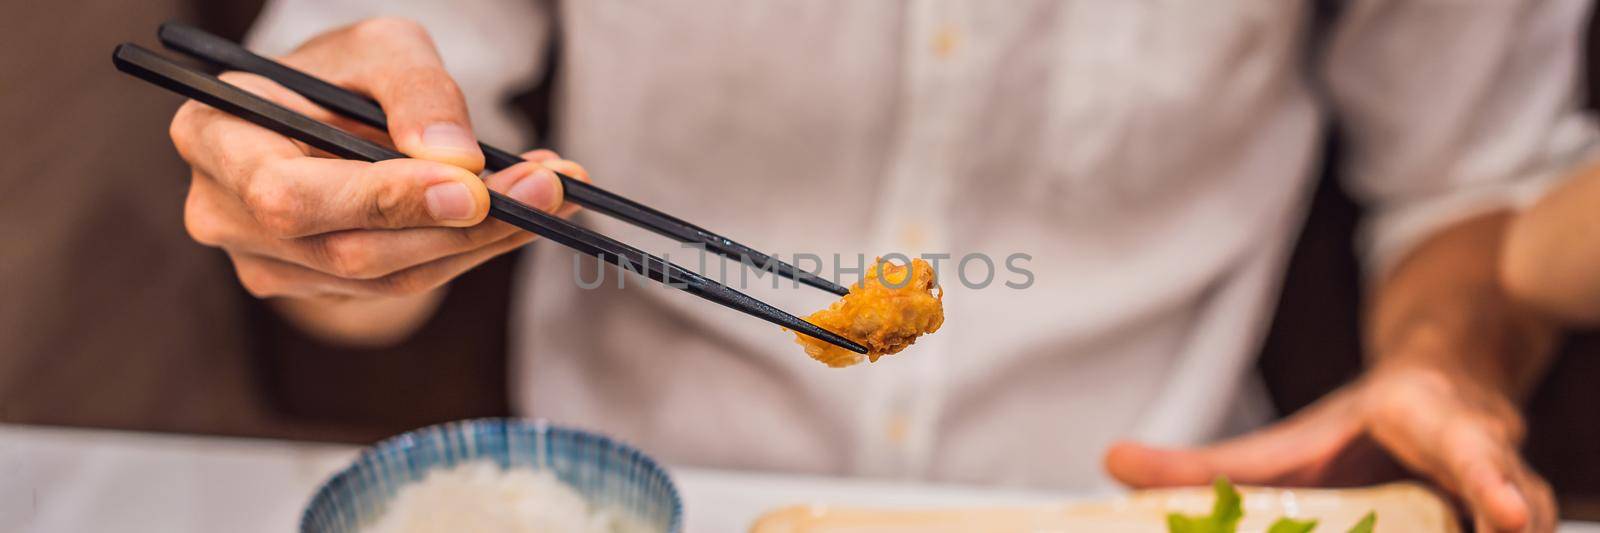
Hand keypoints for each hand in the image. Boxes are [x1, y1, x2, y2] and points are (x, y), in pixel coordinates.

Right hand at [169, 18, 586, 300]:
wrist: (329, 113)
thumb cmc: (344, 73)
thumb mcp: (381, 49)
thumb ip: (416, 90)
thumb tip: (456, 158)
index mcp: (214, 139)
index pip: (288, 196)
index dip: (381, 200)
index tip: (471, 186)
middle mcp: (225, 215)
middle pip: (348, 250)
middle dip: (460, 224)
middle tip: (549, 188)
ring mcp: (270, 265)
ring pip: (389, 277)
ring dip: (485, 240)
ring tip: (555, 192)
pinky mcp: (321, 290)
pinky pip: (405, 284)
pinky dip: (473, 248)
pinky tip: (524, 212)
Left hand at [1104, 363, 1555, 531]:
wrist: (1442, 388)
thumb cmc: (1361, 429)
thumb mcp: (1285, 443)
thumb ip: (1206, 465)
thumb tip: (1111, 462)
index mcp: (1426, 418)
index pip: (1462, 446)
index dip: (1485, 477)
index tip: (1506, 514)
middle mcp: (1482, 450)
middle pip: (1507, 491)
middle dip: (1510, 506)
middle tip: (1513, 526)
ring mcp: (1507, 485)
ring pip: (1525, 511)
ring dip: (1512, 513)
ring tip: (1510, 528)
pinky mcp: (1509, 509)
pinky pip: (1506, 524)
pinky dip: (1499, 525)